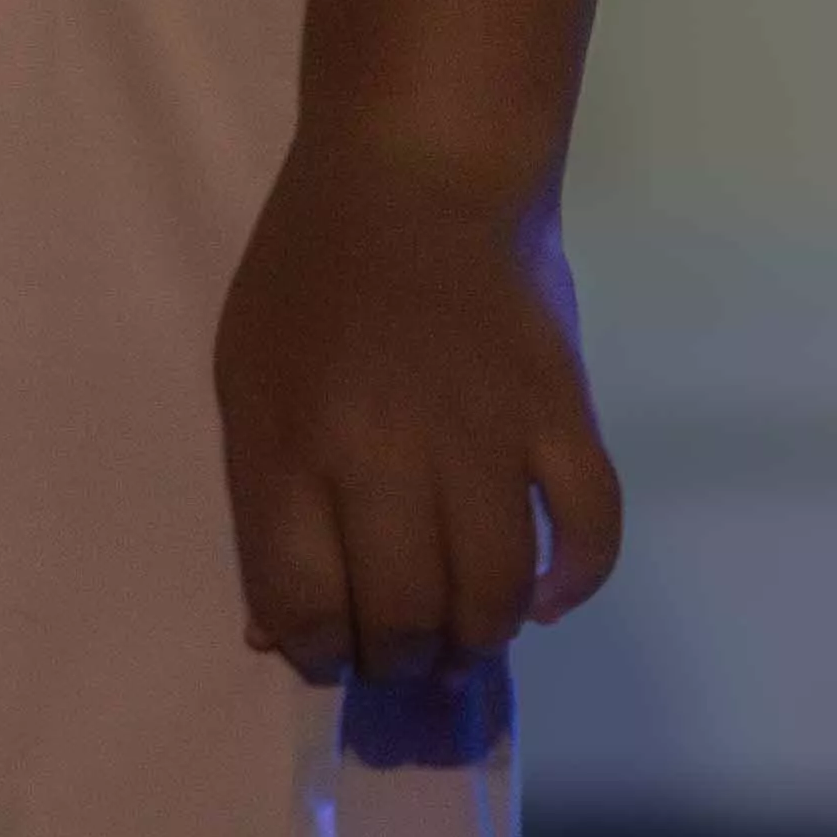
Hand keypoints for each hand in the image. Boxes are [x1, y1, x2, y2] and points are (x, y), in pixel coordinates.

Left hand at [213, 156, 620, 688]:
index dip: (312, 651)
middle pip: (401, 612)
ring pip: (493, 590)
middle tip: (395, 656)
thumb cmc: (310, 279)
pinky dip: (574, 581)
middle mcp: (386, 452)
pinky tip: (542, 600)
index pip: (301, 597)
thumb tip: (279, 632)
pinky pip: (589, 528)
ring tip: (457, 640)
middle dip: (394, 660)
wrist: (413, 176)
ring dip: (475, 639)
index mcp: (292, 441)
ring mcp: (483, 435)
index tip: (323, 653)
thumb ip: (260, 506)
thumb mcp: (247, 380)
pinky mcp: (559, 415)